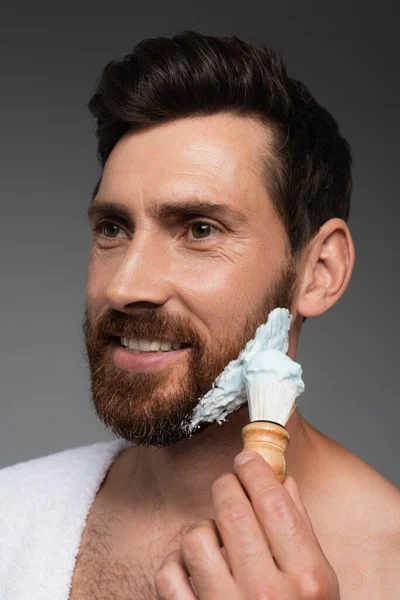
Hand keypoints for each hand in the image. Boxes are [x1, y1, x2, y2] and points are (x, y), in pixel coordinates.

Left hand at [155, 450, 339, 598]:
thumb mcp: (320, 586)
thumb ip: (301, 531)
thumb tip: (282, 482)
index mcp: (307, 579)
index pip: (272, 500)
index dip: (255, 469)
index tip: (247, 460)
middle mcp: (267, 594)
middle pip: (230, 509)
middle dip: (226, 486)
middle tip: (228, 486)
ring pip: (195, 535)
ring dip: (204, 529)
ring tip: (218, 542)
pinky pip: (169, 571)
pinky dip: (178, 564)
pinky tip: (197, 571)